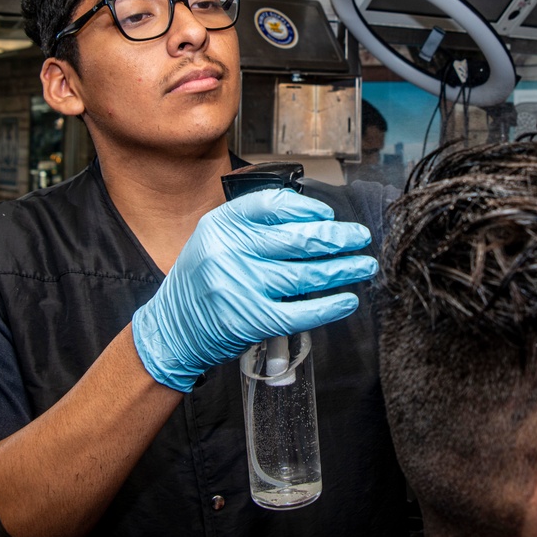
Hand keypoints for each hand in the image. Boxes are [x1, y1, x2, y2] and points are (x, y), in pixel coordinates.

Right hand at [132, 188, 376, 391]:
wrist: (172, 330)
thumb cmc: (201, 282)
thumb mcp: (215, 239)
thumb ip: (253, 227)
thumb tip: (312, 222)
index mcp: (222, 225)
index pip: (273, 206)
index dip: (307, 209)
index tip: (328, 215)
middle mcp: (230, 252)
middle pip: (298, 239)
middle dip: (338, 238)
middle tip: (360, 237)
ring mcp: (241, 287)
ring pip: (306, 274)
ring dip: (342, 269)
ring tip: (363, 265)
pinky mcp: (251, 320)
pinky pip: (301, 312)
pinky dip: (330, 307)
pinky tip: (347, 300)